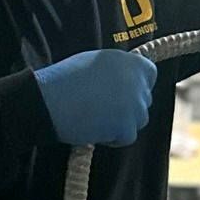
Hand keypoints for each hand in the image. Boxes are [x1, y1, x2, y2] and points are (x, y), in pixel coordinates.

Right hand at [35, 47, 158, 146]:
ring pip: (139, 120)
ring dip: (122, 123)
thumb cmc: (64, 81)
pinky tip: (95, 129)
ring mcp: (135, 105)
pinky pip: (127, 137)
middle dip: (129, 107)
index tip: (126, 92)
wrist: (50, 101)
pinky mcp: (127, 127)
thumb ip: (116, 72)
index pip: (150, 74)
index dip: (139, 84)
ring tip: (97, 118)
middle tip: (105, 109)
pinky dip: (113, 138)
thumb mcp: (95, 63)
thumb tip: (124, 83)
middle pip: (144, 100)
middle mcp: (136, 81)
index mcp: (128, 61)